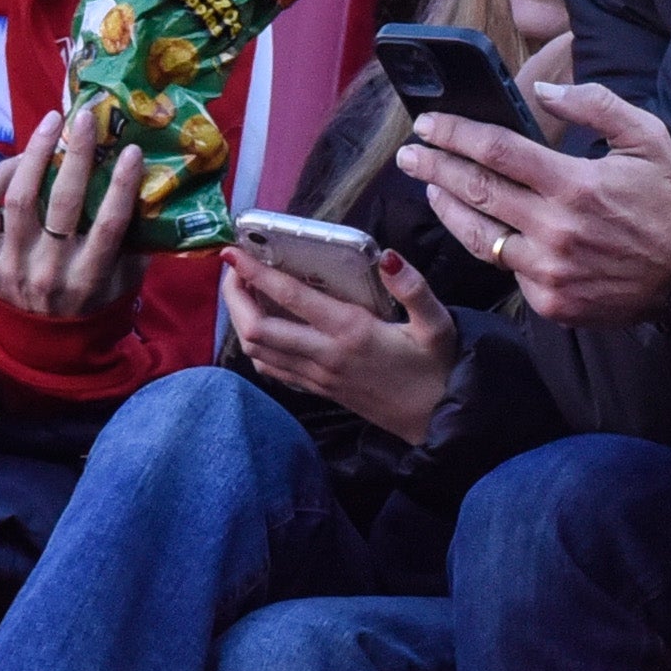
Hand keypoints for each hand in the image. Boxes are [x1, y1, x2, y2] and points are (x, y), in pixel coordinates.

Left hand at [0, 105, 148, 326]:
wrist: (42, 344)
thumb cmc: (92, 300)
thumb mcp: (123, 281)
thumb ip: (137, 242)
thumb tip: (155, 187)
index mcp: (88, 280)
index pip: (109, 226)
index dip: (123, 184)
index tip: (133, 150)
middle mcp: (47, 273)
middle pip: (62, 202)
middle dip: (78, 154)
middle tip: (86, 119)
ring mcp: (10, 266)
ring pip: (19, 197)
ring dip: (38, 153)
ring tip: (51, 123)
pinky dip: (0, 175)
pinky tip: (20, 157)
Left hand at [225, 245, 457, 446]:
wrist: (435, 419)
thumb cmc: (437, 367)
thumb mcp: (438, 323)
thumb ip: (414, 288)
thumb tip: (387, 257)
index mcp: (351, 331)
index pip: (290, 298)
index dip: (255, 273)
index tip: (234, 251)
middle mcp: (324, 355)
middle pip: (256, 329)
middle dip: (234, 296)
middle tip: (232, 268)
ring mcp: (316, 376)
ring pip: (256, 351)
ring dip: (240, 319)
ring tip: (243, 290)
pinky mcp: (317, 390)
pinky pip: (271, 368)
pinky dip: (255, 345)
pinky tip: (262, 326)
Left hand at [397, 75, 670, 326]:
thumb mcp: (648, 137)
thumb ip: (596, 105)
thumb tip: (541, 94)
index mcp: (576, 184)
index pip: (497, 151)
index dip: (455, 133)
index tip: (427, 123)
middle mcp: (556, 230)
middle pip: (475, 191)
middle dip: (434, 167)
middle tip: (409, 154)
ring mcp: (549, 271)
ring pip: (477, 237)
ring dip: (448, 208)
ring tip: (431, 189)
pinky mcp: (550, 301)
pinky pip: (507, 270)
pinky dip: (493, 247)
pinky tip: (484, 229)